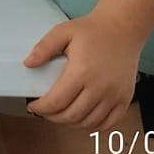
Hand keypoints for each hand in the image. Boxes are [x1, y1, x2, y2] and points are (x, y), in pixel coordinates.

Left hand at [24, 9, 144, 131]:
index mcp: (82, 72)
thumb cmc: (91, 30)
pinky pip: (109, 123)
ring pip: (89, 123)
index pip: (57, 101)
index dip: (42, 108)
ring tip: (60, 115)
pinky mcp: (125, 98)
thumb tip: (27, 64)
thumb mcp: (63, 32)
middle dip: (53, 117)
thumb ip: (44, 48)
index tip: (33, 106)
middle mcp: (100, 87)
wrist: (122, 28)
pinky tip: (82, 118)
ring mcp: (115, 95)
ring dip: (71, 123)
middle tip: (44, 112)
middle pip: (72, 116)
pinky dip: (93, 125)